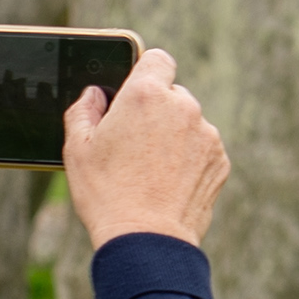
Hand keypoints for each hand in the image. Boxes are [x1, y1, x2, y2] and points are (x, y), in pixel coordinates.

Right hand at [63, 48, 229, 247]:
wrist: (147, 239)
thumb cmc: (107, 194)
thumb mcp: (77, 149)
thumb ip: (84, 110)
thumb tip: (93, 95)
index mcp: (145, 95)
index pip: (156, 59)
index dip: (145, 72)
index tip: (135, 91)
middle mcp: (182, 107)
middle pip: (172, 94)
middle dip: (156, 111)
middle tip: (134, 142)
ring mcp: (206, 134)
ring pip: (189, 123)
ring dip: (174, 136)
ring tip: (150, 170)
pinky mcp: (220, 160)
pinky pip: (203, 149)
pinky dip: (190, 159)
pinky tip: (169, 183)